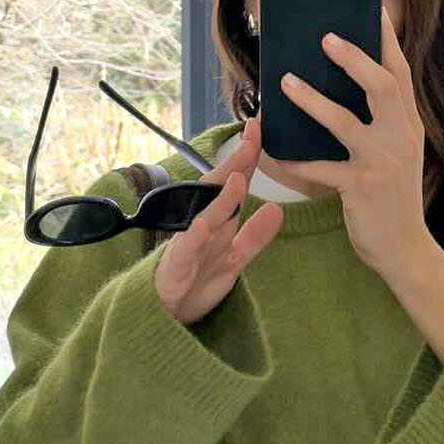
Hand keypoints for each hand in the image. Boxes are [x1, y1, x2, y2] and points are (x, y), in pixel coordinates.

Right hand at [154, 115, 283, 325]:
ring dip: (222, 197)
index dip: (248, 158)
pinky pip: (186, 249)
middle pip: (220, 189)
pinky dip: (194, 236)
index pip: (234, 183)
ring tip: (239, 176)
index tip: (260, 128)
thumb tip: (277, 210)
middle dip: (236, 163)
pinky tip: (203, 224)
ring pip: (207, 216)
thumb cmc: (196, 282)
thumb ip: (254, 236)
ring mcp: (188, 244)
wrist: (165, 314)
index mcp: (218, 222)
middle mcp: (203, 226)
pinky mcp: (177, 265)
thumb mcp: (233, 258)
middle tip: (252, 135)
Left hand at [273, 2, 430, 275]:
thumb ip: (384, 124)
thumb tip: (350, 91)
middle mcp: (402, 137)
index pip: (400, 74)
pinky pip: (321, 168)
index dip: (386, 41)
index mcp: (409, 125)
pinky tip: (272, 154)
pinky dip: (294, 162)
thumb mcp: (398, 156)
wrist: (406, 249)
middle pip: (382, 86)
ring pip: (346, 122)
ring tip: (286, 82)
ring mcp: (383, 162)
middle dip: (354, 58)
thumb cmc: (393, 200)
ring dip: (313, 100)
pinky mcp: (362, 188)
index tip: (373, 11)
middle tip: (326, 38)